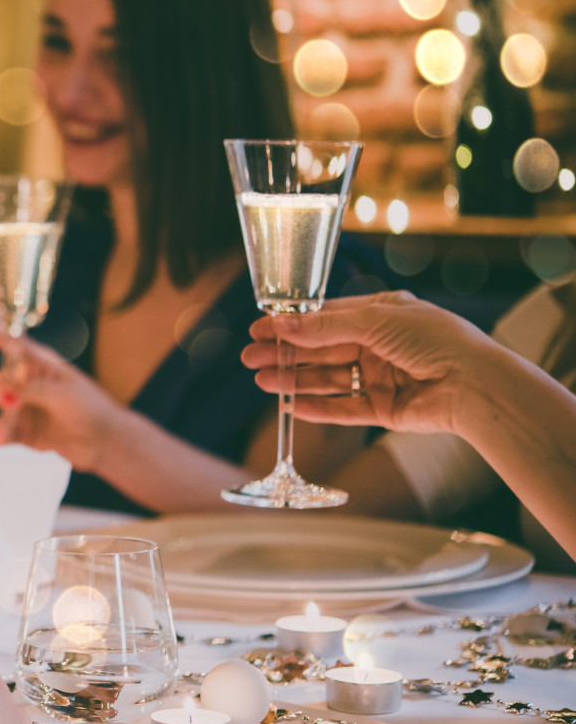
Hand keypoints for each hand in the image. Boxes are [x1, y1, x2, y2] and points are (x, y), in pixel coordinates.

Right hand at [0, 320, 127, 472]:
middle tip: (8, 401)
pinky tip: (3, 443)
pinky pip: (6, 432)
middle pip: (1, 380)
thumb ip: (31, 389)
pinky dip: (2, 437)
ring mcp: (27, 408)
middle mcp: (30, 385)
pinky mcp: (25, 431)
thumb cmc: (91, 408)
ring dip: (1, 422)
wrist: (105, 443)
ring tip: (2, 435)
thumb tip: (3, 385)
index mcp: (42, 366)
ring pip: (2, 411)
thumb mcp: (62, 394)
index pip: (14, 345)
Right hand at [240, 291, 491, 435]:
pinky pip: (343, 409)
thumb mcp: (375, 321)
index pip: (325, 318)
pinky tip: (291, 406)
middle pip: (321, 350)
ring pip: (327, 379)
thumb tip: (282, 324)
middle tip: (251, 358)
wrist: (474, 385)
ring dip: (294, 379)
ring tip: (262, 381)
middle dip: (285, 353)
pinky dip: (317, 407)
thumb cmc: (436, 340)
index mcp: (382, 314)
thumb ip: (325, 328)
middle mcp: (379, 345)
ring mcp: (380, 378)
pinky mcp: (383, 409)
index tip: (259, 329)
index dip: (291, 324)